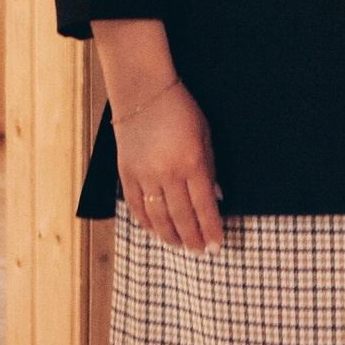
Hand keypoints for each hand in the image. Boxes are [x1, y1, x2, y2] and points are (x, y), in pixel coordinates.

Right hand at [114, 77, 223, 251]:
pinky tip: (156, 232)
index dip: (211, 230)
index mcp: (193, 163)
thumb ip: (211, 169)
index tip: (217, 246)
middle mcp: (169, 174)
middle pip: (183, 218)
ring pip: (159, 218)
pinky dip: (147, 223)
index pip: (205, 207)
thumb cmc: (181, 110)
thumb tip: (216, 199)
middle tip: (200, 252)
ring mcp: (146, 175)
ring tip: (180, 246)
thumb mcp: (206, 136)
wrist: (143, 92)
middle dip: (194, 239)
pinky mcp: (127, 174)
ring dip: (171, 237)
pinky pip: (137, 207)